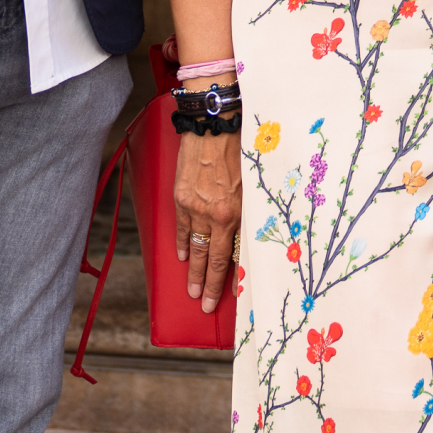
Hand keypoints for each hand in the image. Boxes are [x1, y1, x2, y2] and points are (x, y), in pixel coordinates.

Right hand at [174, 130, 243, 311]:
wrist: (214, 126)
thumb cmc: (241, 150)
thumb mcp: (253, 184)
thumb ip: (249, 210)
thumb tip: (250, 233)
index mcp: (235, 213)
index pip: (232, 255)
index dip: (228, 277)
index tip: (229, 296)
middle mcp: (214, 215)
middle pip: (210, 258)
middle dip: (206, 285)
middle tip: (203, 306)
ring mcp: (194, 208)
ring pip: (192, 247)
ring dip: (191, 271)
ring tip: (190, 291)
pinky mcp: (180, 197)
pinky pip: (180, 228)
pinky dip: (181, 244)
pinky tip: (181, 257)